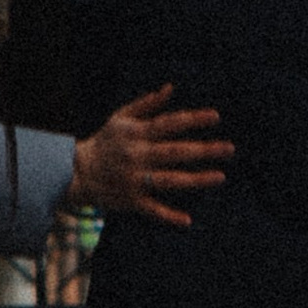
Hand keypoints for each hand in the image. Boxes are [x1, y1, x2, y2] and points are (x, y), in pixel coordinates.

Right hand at [68, 84, 233, 225]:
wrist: (77, 171)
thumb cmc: (105, 141)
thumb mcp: (121, 117)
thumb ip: (147, 104)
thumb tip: (171, 88)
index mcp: (136, 133)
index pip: (169, 124)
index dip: (192, 119)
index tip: (216, 117)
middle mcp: (137, 155)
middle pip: (175, 152)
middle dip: (203, 150)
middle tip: (230, 148)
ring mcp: (134, 179)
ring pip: (169, 180)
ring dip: (195, 179)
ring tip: (220, 177)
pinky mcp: (130, 200)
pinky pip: (151, 209)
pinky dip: (168, 216)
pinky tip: (187, 220)